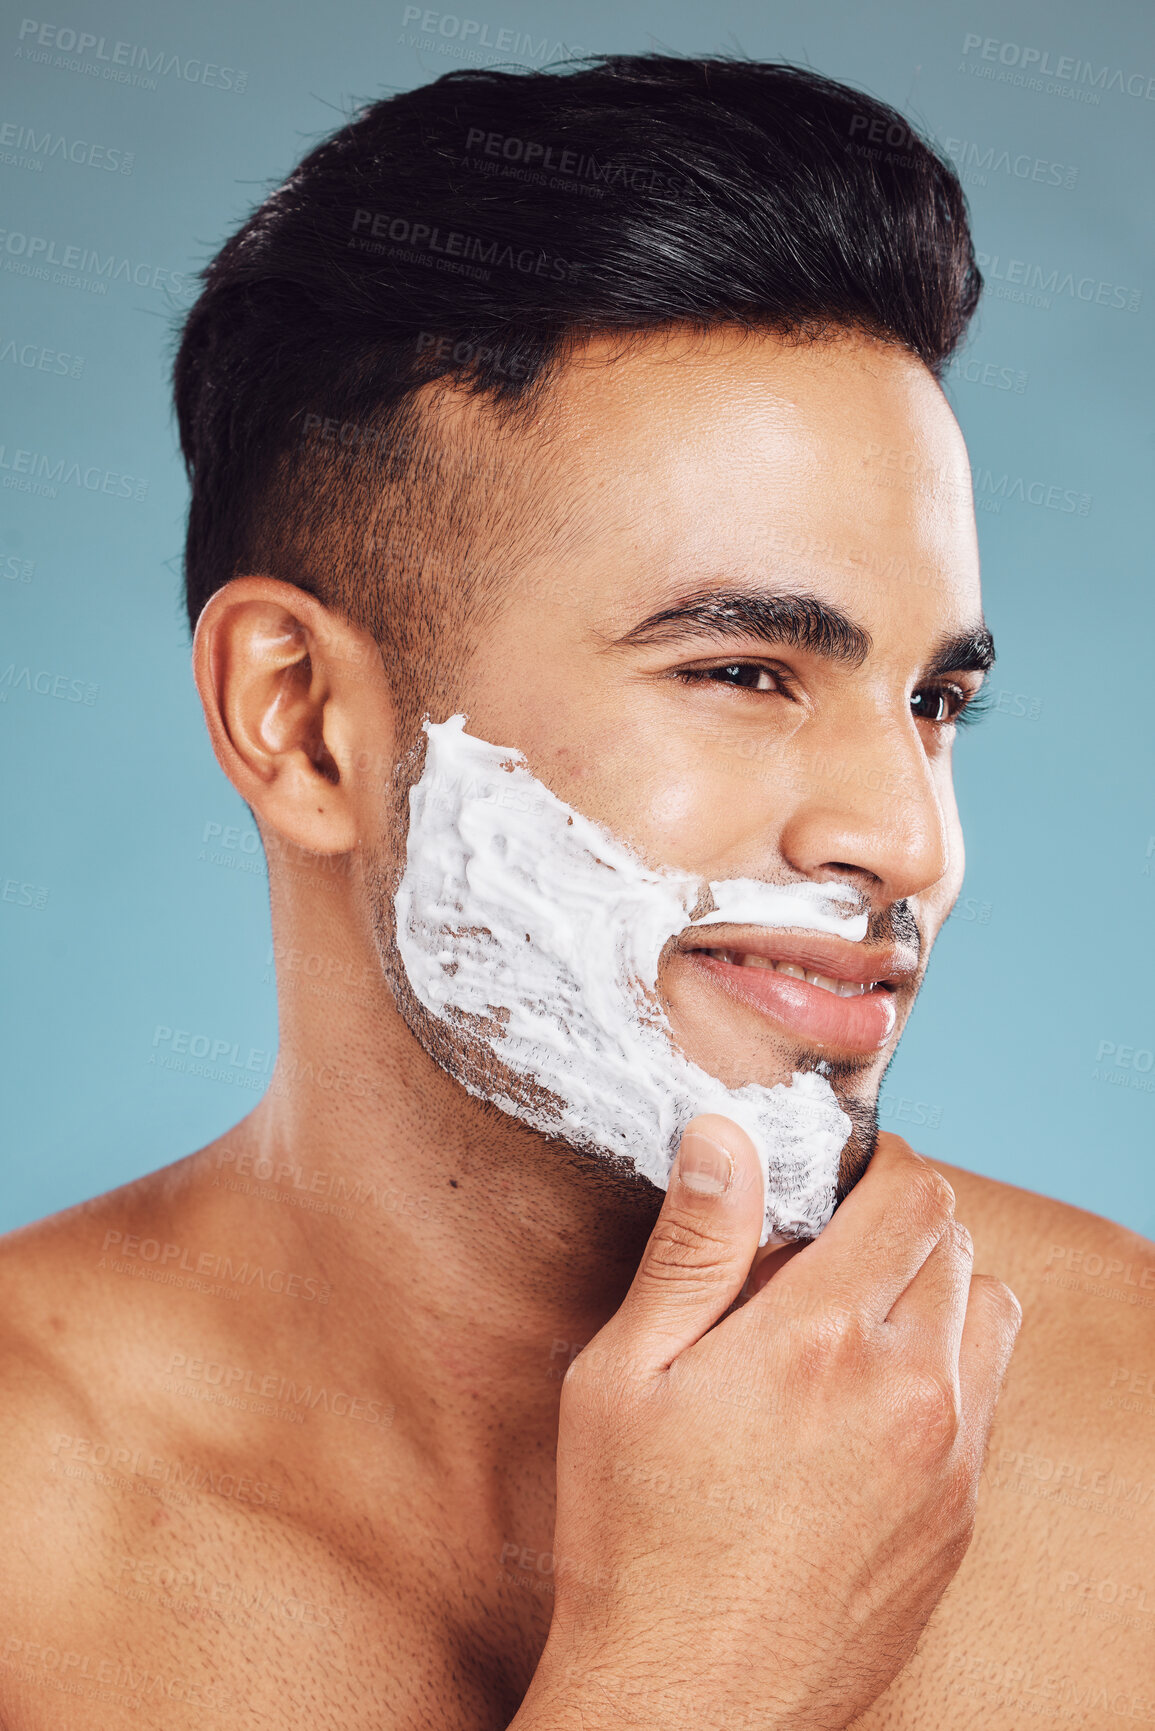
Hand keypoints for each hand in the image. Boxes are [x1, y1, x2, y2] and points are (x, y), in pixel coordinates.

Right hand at [512, 1120, 1020, 1729]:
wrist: (687, 1706)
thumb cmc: (634, 1539)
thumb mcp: (625, 1376)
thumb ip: (692, 1248)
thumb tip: (726, 1139)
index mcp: (824, 1341)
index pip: (914, 1199)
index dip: (878, 1169)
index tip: (835, 1180)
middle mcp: (911, 1394)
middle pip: (958, 1248)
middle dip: (900, 1226)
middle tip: (823, 1256)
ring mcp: (949, 1463)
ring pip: (991, 1317)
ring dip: (938, 1292)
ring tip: (856, 1322)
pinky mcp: (960, 1520)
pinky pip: (988, 1402)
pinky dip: (950, 1370)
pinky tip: (869, 1405)